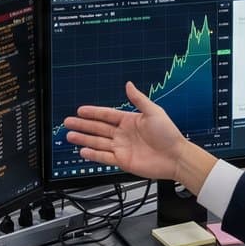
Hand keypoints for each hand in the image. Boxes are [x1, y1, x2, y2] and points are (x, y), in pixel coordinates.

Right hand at [64, 82, 210, 189]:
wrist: (176, 157)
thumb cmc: (169, 134)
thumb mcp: (153, 112)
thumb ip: (138, 99)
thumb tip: (129, 84)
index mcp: (129, 121)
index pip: (106, 115)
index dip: (93, 113)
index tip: (80, 110)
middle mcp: (123, 134)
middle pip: (98, 129)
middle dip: (83, 126)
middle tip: (68, 122)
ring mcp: (122, 148)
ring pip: (98, 143)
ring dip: (84, 139)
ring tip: (70, 136)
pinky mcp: (123, 161)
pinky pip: (104, 158)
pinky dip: (93, 155)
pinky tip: (83, 152)